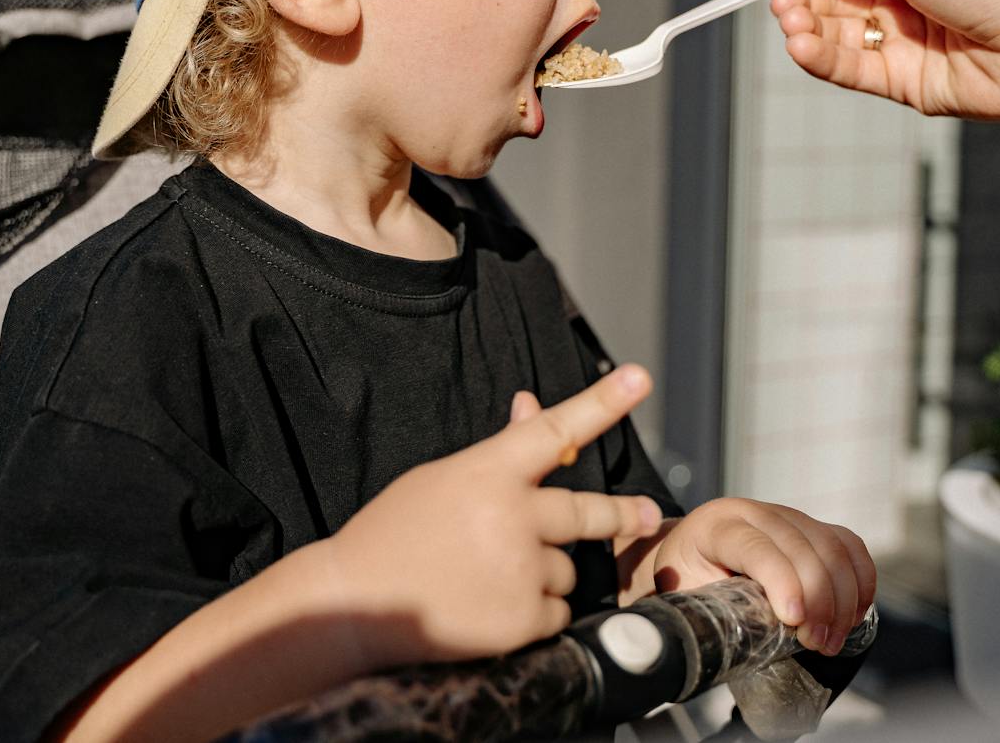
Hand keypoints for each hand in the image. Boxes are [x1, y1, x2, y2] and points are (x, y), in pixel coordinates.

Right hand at [318, 365, 664, 666]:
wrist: (354, 604)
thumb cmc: (393, 534)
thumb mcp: (441, 480)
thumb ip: (497, 454)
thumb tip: (531, 408)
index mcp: (488, 473)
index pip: (554, 428)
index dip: (602, 403)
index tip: (639, 378)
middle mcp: (512, 517)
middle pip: (587, 511)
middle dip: (621, 513)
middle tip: (646, 513)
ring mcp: (520, 570)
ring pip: (567, 570)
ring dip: (544, 573)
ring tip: (489, 577)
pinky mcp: (521, 621)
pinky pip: (556, 613)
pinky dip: (533, 613)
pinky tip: (490, 607)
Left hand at [630, 498, 875, 656]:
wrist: (688, 558)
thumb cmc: (686, 583)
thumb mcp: (685, 597)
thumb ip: (712, 613)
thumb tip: (745, 641)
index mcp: (717, 527)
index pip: (756, 546)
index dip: (782, 580)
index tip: (795, 621)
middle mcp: (754, 513)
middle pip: (803, 547)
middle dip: (819, 600)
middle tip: (818, 644)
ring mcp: (787, 516)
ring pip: (832, 546)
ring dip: (843, 598)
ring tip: (831, 640)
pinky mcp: (811, 527)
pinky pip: (849, 544)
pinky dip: (860, 580)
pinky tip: (854, 614)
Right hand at [764, 0, 999, 123]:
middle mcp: (901, 1)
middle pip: (829, 1)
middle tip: (782, 0)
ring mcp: (902, 45)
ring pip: (834, 37)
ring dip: (804, 29)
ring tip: (790, 22)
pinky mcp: (905, 85)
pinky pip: (851, 72)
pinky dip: (820, 59)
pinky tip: (800, 47)